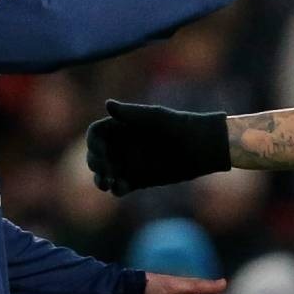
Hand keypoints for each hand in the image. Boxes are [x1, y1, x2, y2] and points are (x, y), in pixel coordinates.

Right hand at [86, 101, 229, 195]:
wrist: (201, 146)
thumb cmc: (179, 126)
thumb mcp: (155, 117)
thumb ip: (131, 113)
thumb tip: (108, 104)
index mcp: (122, 127)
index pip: (96, 135)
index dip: (93, 143)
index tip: (102, 151)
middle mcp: (122, 145)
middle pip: (95, 155)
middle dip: (95, 163)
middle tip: (107, 169)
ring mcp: (129, 163)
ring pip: (104, 173)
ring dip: (100, 179)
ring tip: (107, 183)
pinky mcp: (138, 180)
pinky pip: (119, 187)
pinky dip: (116, 189)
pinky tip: (122, 187)